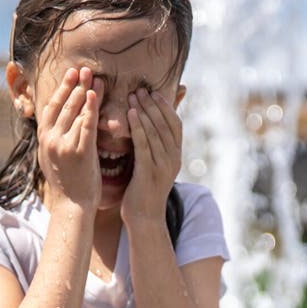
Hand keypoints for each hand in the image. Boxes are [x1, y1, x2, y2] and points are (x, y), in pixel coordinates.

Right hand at [37, 66, 103, 209]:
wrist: (72, 207)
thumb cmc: (67, 186)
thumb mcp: (52, 160)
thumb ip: (54, 141)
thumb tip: (56, 126)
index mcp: (44, 139)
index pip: (51, 107)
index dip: (62, 89)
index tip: (71, 75)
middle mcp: (51, 140)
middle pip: (63, 105)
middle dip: (75, 85)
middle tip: (85, 69)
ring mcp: (64, 145)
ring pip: (75, 112)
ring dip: (86, 92)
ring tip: (95, 78)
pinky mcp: (80, 153)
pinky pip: (86, 126)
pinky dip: (91, 109)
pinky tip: (96, 95)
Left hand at [121, 87, 181, 227]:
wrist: (144, 218)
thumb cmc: (144, 191)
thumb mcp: (154, 166)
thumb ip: (154, 147)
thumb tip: (150, 127)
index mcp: (176, 156)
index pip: (176, 125)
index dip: (166, 106)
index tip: (153, 92)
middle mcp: (173, 159)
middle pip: (165, 124)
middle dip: (153, 104)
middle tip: (140, 89)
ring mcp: (163, 166)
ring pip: (155, 132)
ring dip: (144, 111)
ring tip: (133, 96)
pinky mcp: (149, 172)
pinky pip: (144, 144)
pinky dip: (138, 127)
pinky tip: (130, 114)